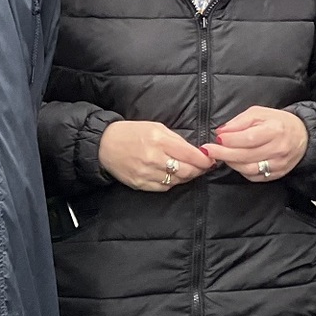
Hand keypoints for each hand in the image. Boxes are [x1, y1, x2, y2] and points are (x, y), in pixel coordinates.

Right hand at [98, 120, 215, 191]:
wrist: (105, 145)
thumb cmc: (132, 133)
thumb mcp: (156, 127)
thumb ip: (176, 139)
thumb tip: (196, 152)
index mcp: (159, 140)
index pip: (190, 155)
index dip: (204, 160)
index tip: (211, 160)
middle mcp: (153, 158)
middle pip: (187, 171)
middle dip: (199, 170)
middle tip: (204, 167)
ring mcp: (146, 173)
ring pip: (177, 181)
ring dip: (187, 177)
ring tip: (190, 171)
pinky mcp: (140, 184)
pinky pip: (164, 187)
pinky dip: (172, 182)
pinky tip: (173, 176)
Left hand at [201, 106, 307, 182]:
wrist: (303, 137)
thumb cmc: (279, 122)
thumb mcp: (260, 113)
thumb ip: (240, 121)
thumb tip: (222, 132)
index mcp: (275, 130)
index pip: (249, 138)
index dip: (231, 140)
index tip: (217, 138)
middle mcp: (278, 149)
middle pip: (246, 155)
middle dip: (224, 153)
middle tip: (208, 150)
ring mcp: (278, 164)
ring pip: (249, 168)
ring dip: (230, 163)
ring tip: (220, 155)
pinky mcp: (277, 174)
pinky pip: (254, 176)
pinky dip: (241, 170)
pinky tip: (235, 162)